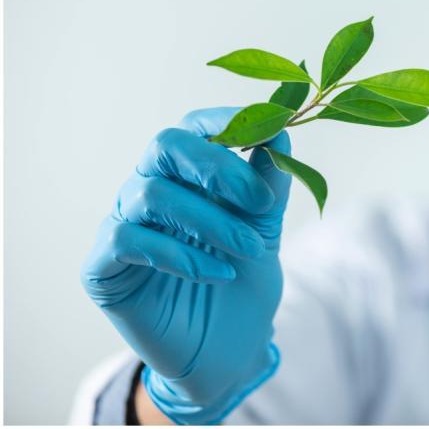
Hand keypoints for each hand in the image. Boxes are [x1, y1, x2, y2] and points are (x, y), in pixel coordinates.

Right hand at [81, 107, 291, 423]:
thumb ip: (270, 184)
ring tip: (252, 250)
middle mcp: (150, 190)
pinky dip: (179, 254)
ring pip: (153, 194)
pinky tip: (218, 274)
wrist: (229, 350)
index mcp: (187, 175)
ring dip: (212, 221)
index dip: (225, 121)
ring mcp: (122, 225)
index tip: (267, 133)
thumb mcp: (266, 229)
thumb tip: (281, 131)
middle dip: (217, 166)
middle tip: (260, 201)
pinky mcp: (103, 267)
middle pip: (165, 146)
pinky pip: (128, 240)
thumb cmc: (243, 281)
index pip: (194, 128)